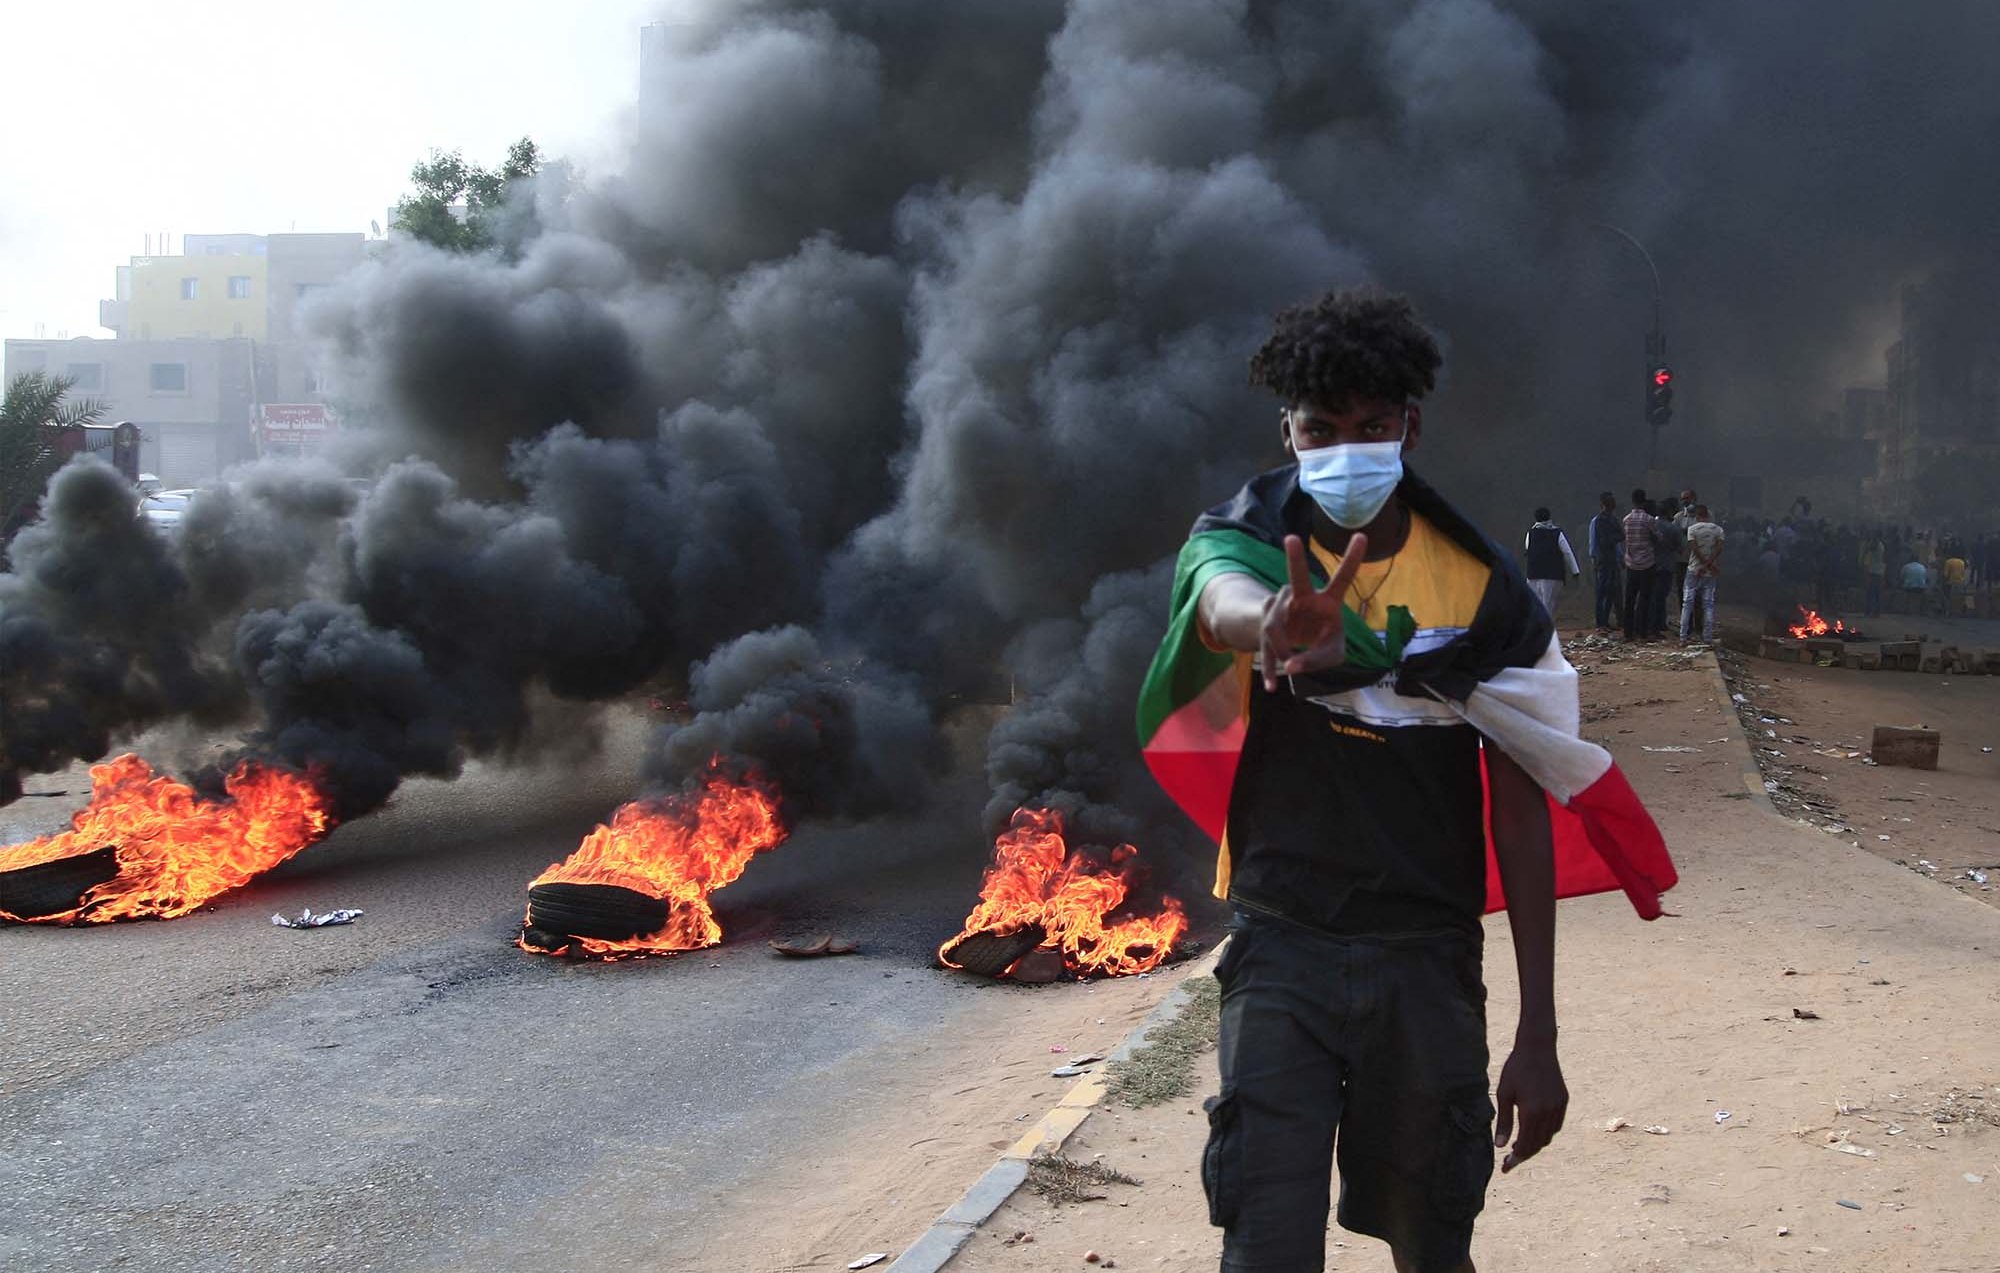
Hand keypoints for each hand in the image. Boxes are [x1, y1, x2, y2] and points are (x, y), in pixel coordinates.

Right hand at [1257, 532, 1366, 691]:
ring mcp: (1280, 609)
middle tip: (1291, 538)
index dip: (1352, 559)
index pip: (1342, 579)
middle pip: (1297, 578)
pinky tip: (1271, 687)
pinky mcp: (1265, 625)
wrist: (1293, 643)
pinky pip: (1265, 645)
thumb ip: (1317, 661)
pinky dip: (1270, 669)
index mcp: (1327, 602)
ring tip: (1290, 668)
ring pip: (1277, 627)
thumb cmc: (1321, 642)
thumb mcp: (1331, 655)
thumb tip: (1290, 666)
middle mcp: (1302, 598)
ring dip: (1283, 650)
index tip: (1362, 535)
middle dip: (1295, 559)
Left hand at [1493, 1039, 1566, 1172]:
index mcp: (1532, 1112)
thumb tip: (1500, 1146)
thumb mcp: (1504, 1094)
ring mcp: (1558, 1107)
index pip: (1525, 1145)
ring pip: (1548, 1136)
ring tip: (1519, 1146)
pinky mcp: (1563, 1101)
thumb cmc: (1516, 1069)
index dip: (1515, 1159)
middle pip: (1538, 1144)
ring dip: (1535, 1145)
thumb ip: (1503, 1121)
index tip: (1505, 1168)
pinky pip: (1556, 1125)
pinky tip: (1534, 1132)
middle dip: (1524, 1155)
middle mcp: (1548, 1113)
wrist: (1537, 1048)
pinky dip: (1545, 1133)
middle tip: (1510, 1160)